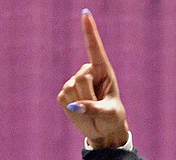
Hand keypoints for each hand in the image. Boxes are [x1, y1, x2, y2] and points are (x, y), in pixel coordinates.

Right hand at [57, 10, 128, 148]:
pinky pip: (63, 98)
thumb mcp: (109, 114)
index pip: (95, 48)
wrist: (103, 130)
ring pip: (71, 88)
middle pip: (81, 78)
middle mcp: (87, 71)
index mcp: (103, 70)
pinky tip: (79, 111)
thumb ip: (94, 109)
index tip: (85, 13)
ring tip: (89, 109)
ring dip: (81, 104)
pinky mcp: (64, 93)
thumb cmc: (112, 118)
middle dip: (88, 96)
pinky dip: (71, 109)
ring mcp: (74, 81)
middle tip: (97, 106)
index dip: (89, 31)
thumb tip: (74, 107)